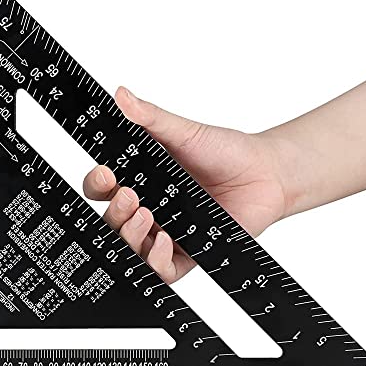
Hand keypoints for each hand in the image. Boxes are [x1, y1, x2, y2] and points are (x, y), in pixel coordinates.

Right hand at [83, 87, 287, 283]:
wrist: (266, 173)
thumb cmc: (225, 151)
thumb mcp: (185, 132)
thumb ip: (151, 118)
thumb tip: (121, 95)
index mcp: (142, 179)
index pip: (104, 187)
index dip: (99, 184)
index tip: (107, 175)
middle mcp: (150, 207)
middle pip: (112, 220)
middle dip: (113, 212)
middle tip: (129, 197)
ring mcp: (166, 232)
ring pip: (131, 248)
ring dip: (129, 236)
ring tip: (144, 215)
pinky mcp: (188, 254)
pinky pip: (162, 270)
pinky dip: (156, 261)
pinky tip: (165, 242)